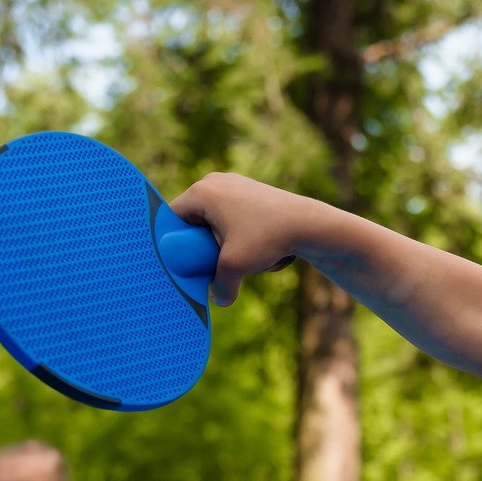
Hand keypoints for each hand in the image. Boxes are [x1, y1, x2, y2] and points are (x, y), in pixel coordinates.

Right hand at [167, 172, 320, 307]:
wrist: (309, 224)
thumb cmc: (268, 238)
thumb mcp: (236, 267)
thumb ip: (219, 286)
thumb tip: (218, 299)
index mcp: (202, 191)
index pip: (172, 218)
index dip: (174, 243)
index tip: (185, 262)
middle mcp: (215, 182)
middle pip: (194, 220)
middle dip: (202, 245)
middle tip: (212, 264)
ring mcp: (234, 184)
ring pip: (216, 221)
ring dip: (223, 242)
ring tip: (241, 254)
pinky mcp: (251, 192)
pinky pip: (234, 218)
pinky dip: (240, 235)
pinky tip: (257, 246)